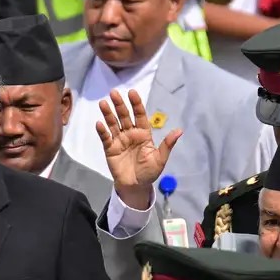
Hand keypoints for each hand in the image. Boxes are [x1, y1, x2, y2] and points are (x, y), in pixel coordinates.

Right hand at [96, 89, 181, 207]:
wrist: (135, 186)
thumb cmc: (149, 172)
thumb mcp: (160, 159)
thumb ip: (167, 144)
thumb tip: (180, 130)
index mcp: (144, 134)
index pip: (140, 115)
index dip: (136, 104)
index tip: (132, 92)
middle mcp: (131, 134)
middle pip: (124, 116)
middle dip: (120, 105)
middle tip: (114, 92)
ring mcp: (119, 140)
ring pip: (113, 124)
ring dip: (108, 114)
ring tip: (103, 103)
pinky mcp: (110, 149)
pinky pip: (106, 138)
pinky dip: (102, 131)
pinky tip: (99, 123)